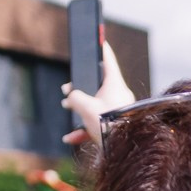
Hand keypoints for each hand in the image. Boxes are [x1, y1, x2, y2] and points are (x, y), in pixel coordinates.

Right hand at [60, 37, 136, 162]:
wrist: (123, 151)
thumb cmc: (108, 125)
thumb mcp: (85, 107)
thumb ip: (74, 97)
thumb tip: (71, 98)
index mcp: (115, 85)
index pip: (108, 61)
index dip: (102, 49)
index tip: (100, 40)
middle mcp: (119, 96)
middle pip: (99, 85)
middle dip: (81, 87)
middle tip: (68, 87)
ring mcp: (118, 112)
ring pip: (96, 104)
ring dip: (80, 107)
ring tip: (67, 107)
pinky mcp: (116, 127)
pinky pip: (97, 124)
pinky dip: (83, 129)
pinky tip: (70, 137)